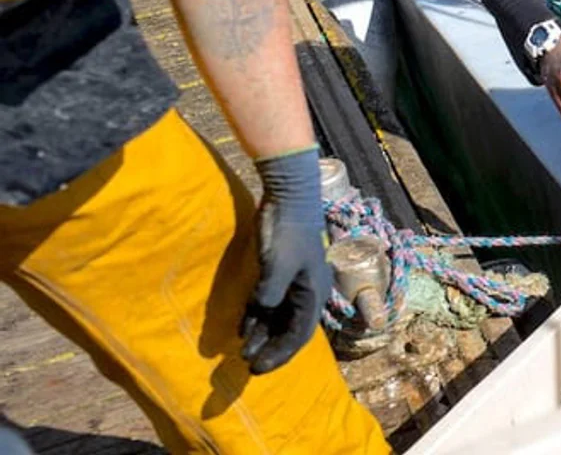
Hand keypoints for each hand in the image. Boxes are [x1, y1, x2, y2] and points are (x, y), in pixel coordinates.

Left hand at [241, 146, 329, 374]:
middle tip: (247, 367)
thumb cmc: (287, 231)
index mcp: (313, 292)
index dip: (279, 354)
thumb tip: (258, 316)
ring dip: (262, 335)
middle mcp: (306, 291)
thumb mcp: (278, 266)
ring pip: (279, 318)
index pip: (299, 334)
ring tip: (242, 352)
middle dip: (271, 349)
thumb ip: (268, 295)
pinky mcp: (279, 272)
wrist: (289, 196)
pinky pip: (269, 303)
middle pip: (290, 329)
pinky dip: (256, 318)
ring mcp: (293, 282)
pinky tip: (242, 328)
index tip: (257, 369)